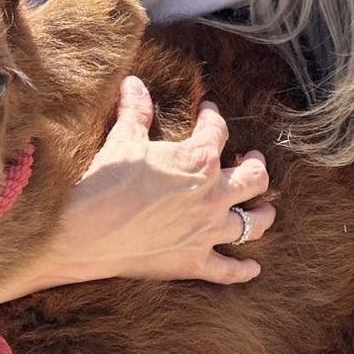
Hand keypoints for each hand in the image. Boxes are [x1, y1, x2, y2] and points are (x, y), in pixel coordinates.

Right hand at [51, 76, 275, 286]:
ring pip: (252, 224)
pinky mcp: (193, 262)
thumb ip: (136, 111)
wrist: (88, 230)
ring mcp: (206, 232)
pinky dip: (242, 270)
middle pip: (253, 180)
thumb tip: (134, 83)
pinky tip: (253, 269)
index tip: (208, 113)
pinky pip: (227, 270)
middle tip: (252, 160)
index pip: (218, 131)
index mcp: (198, 161)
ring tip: (266, 210)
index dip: (214, 118)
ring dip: (262, 216)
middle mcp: (212, 196)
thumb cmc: (107, 181)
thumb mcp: (123, 139)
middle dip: (256, 167)